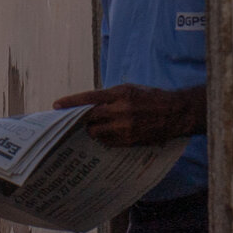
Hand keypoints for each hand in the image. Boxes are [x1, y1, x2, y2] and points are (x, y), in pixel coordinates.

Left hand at [52, 83, 206, 146]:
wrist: (176, 112)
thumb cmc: (151, 97)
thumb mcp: (130, 89)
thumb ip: (109, 96)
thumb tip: (89, 104)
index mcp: (120, 94)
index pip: (89, 98)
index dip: (70, 102)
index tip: (57, 105)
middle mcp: (121, 110)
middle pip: (89, 118)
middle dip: (80, 119)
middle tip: (74, 120)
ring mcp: (125, 127)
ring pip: (96, 132)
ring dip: (92, 130)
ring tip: (93, 127)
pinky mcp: (130, 140)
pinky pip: (108, 142)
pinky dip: (104, 138)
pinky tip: (106, 134)